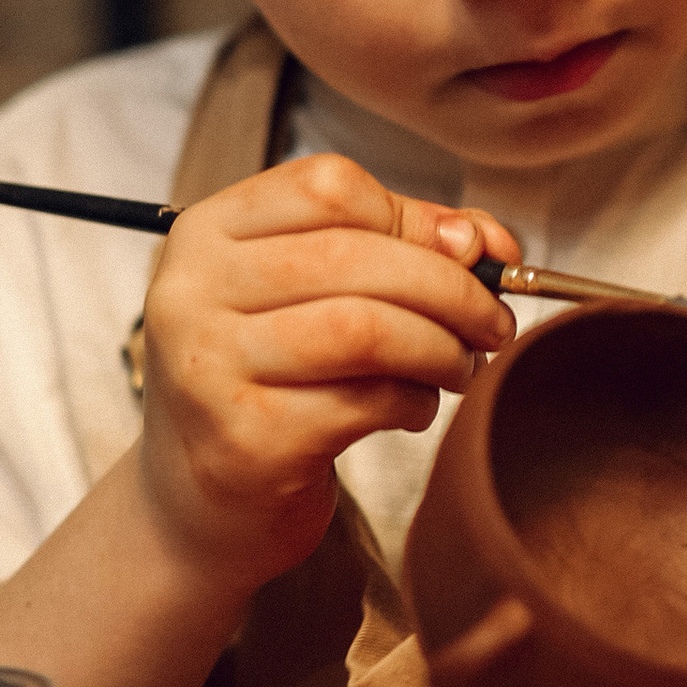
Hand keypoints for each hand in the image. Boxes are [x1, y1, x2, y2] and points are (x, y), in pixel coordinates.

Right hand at [137, 155, 518, 597]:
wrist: (205, 498)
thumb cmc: (272, 379)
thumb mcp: (315, 294)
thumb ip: (400, 246)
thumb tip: (480, 240)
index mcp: (207, 233)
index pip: (327, 187)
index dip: (413, 217)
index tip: (466, 254)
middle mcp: (192, 292)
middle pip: (354, 255)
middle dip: (452, 288)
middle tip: (494, 321)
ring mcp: (210, 367)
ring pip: (365, 329)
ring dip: (441, 348)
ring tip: (460, 366)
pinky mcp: (246, 440)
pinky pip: (365, 402)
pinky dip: (414, 402)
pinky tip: (413, 408)